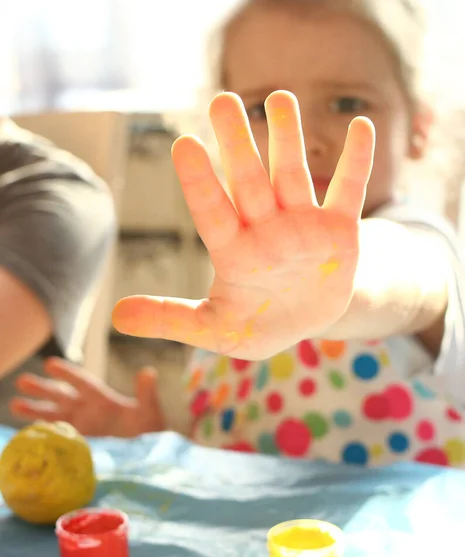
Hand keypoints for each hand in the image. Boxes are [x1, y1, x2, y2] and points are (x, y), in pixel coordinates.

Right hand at [10, 358, 164, 437]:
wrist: (148, 450)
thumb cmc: (150, 426)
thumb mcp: (150, 409)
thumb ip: (146, 392)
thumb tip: (149, 371)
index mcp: (103, 399)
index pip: (82, 383)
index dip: (67, 374)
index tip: (50, 363)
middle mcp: (88, 410)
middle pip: (62, 396)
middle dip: (43, 389)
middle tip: (20, 380)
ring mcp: (81, 426)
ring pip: (54, 415)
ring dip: (35, 410)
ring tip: (13, 403)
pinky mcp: (80, 443)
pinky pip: (58, 437)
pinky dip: (45, 434)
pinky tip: (28, 433)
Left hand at [113, 90, 374, 359]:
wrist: (305, 320)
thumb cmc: (256, 322)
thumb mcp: (214, 329)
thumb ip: (170, 319)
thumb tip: (116, 316)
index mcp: (234, 251)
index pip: (212, 212)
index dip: (201, 183)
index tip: (185, 145)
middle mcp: (265, 228)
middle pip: (248, 181)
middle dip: (237, 144)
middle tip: (222, 101)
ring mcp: (302, 225)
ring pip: (292, 176)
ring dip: (287, 139)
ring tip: (279, 98)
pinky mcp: (339, 229)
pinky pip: (348, 191)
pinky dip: (356, 162)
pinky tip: (361, 127)